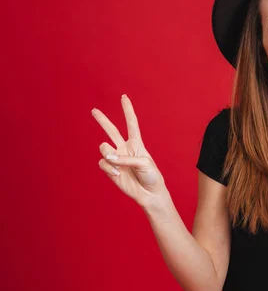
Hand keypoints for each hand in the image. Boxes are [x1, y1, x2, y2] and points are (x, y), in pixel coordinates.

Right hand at [92, 94, 168, 208]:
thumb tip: (108, 156)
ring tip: (116, 163)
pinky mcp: (110, 169)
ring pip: (104, 147)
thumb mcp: (144, 163)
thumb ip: (126, 158)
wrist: (149, 193)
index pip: (131, 123)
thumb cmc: (151, 176)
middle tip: (94, 110)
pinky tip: (117, 174)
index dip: (128, 110)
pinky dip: (109, 168)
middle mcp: (125, 148)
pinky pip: (103, 163)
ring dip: (109, 154)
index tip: (124, 97)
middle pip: (112, 130)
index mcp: (137, 143)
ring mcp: (116, 158)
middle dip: (103, 120)